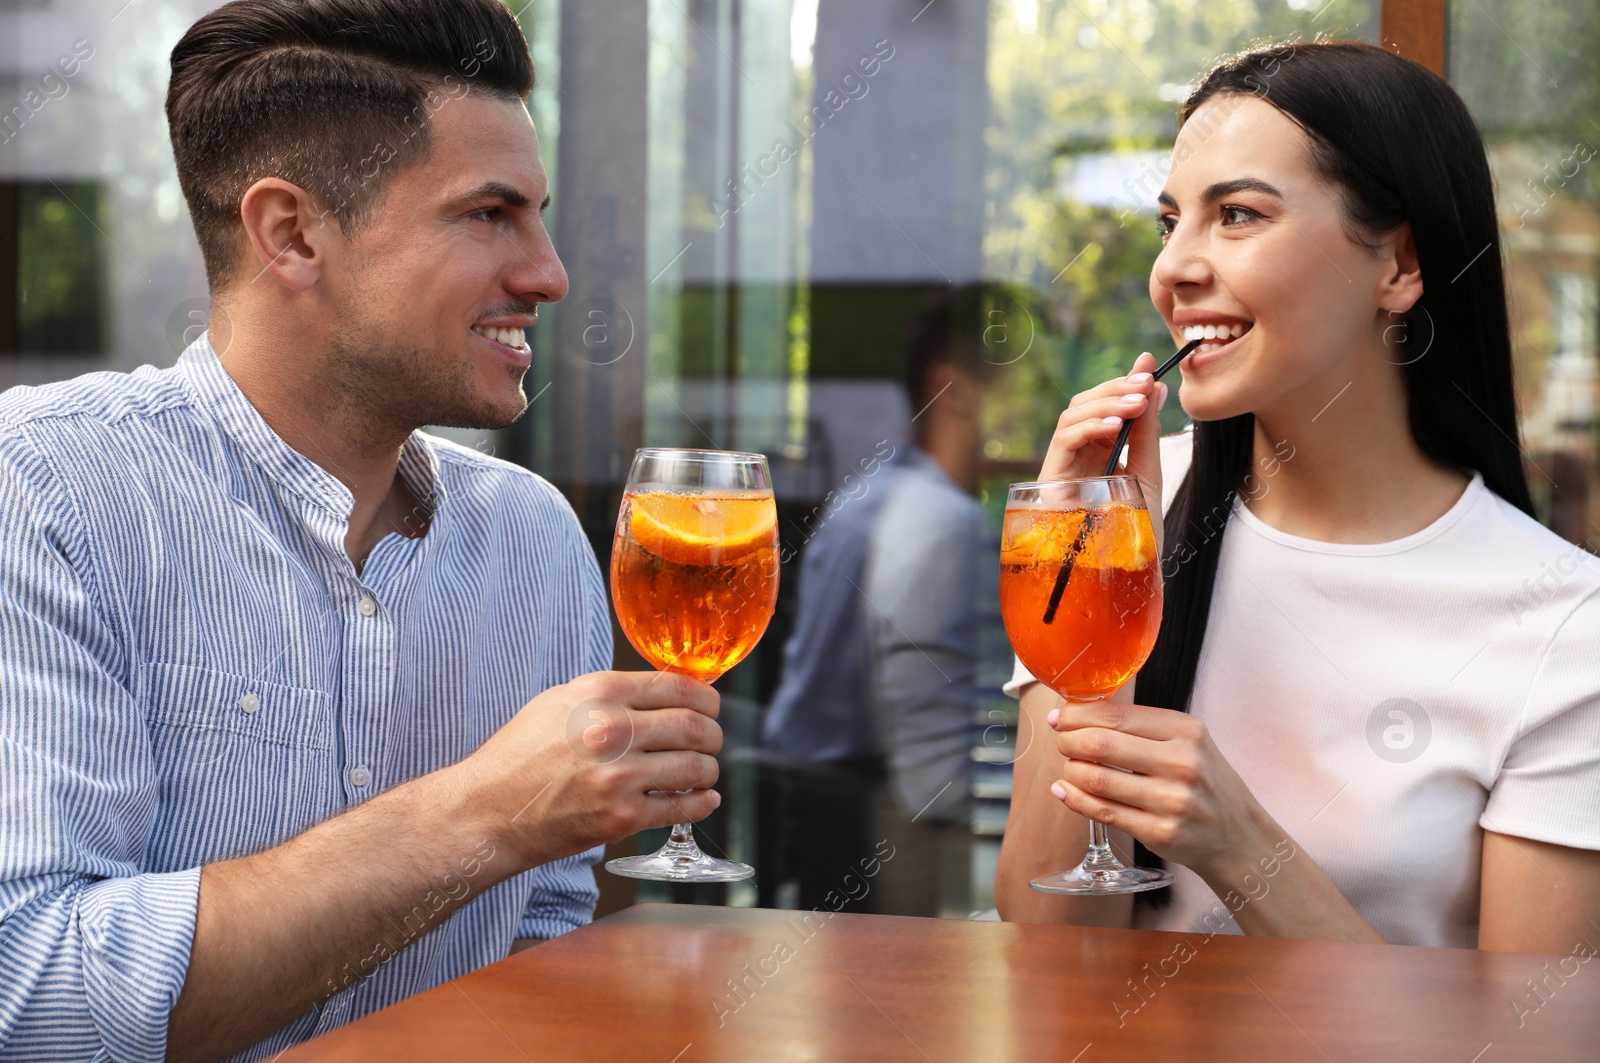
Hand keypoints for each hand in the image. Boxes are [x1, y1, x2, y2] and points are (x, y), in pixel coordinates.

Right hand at [459, 670, 723, 868]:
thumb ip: (610, 695)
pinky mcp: (620, 817)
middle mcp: (611, 730)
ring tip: (703, 772)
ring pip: (696, 767)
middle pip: (694, 726)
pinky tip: (702, 799)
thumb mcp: (558, 702)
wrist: (487, 811)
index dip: (706, 698)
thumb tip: (664, 693)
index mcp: (598, 693)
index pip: (677, 687)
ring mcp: (618, 775)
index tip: (710, 707)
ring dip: (708, 770)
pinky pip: (681, 807)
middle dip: (712, 734)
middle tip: (711, 741)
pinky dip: (701, 803)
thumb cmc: (519, 756)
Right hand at [1040, 354, 1167, 540]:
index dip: (1123, 382)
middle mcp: (1077, 455)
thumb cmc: (1132, 530)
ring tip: (1136, 402)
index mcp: (1099, 451)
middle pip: (1085, 404)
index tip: (1149, 364)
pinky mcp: (1050, 480)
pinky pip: (1064, 439)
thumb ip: (1148, 431)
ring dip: (1105, 403)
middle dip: (1115, 388)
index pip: (1106, 406)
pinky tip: (1116, 425)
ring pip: (1071, 415)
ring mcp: (1062, 466)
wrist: (1121, 571)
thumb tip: (1156, 388)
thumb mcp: (1146, 471)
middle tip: (1144, 381)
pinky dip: (1089, 426)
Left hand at [1046, 698, 1272, 875]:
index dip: (1077, 714)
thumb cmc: (1203, 782)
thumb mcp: (1187, 742)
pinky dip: (1075, 799)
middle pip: (1101, 744)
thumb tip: (1079, 713)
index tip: (1059, 717)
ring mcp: (1170, 800)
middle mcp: (1181, 762)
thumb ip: (1141, 727)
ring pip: (1096, 779)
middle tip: (1061, 743)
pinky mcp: (1159, 832)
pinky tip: (1065, 791)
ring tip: (1068, 768)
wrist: (1238, 836)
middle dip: (1068, 741)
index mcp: (1185, 730)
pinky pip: (1102, 812)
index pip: (1115, 714)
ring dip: (1070, 771)